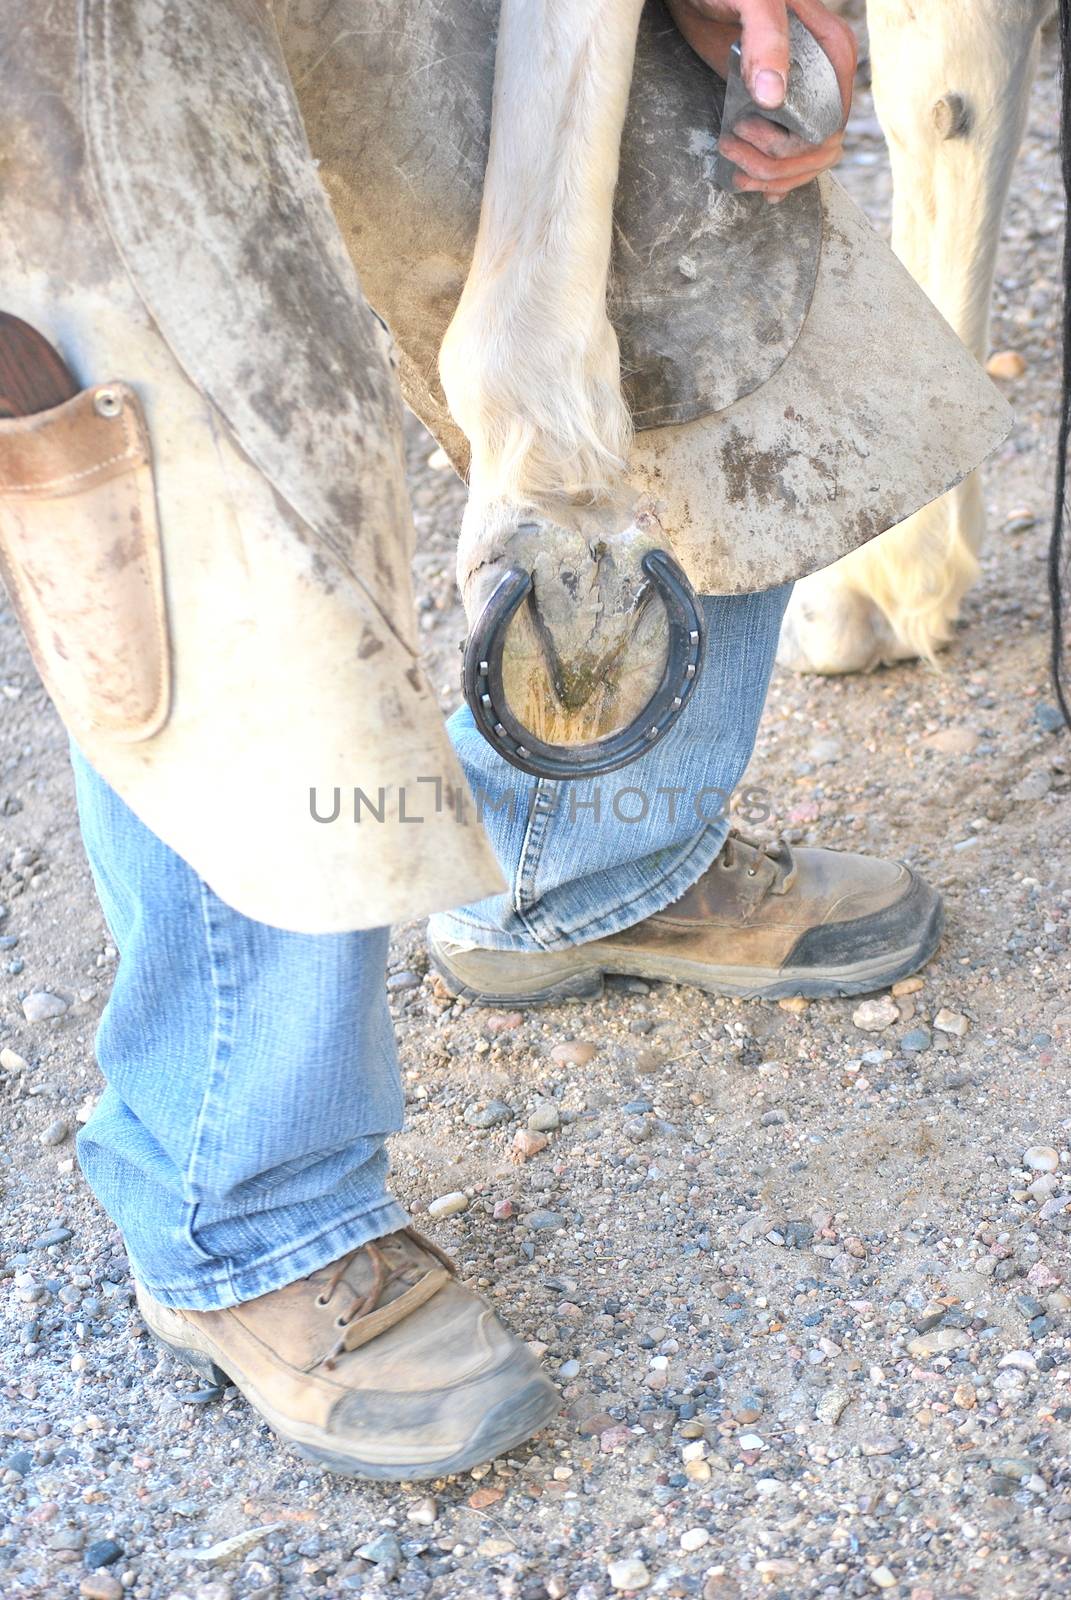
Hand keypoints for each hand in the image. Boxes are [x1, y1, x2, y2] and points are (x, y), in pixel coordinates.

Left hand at [665, 0, 856, 199]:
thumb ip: (765, 40)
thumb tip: (773, 98)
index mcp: (832, 48)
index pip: (833, 119)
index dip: (795, 142)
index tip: (749, 128)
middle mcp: (825, 76)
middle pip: (823, 147)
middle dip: (780, 164)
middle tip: (733, 149)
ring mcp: (805, 95)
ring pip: (810, 158)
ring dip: (774, 177)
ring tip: (735, 171)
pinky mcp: (781, 108)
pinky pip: (793, 154)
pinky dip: (775, 178)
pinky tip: (754, 184)